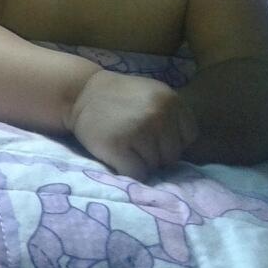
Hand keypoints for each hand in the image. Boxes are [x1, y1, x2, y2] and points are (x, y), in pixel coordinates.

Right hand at [67, 70, 198, 179]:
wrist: (79, 93)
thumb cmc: (117, 99)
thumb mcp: (151, 95)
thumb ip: (171, 116)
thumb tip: (183, 154)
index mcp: (171, 100)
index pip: (188, 138)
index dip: (170, 139)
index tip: (151, 131)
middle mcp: (159, 114)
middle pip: (172, 156)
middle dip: (155, 152)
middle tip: (133, 137)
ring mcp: (140, 130)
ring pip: (155, 167)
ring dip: (139, 161)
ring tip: (123, 141)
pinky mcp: (120, 146)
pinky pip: (137, 174)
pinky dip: (127, 170)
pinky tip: (116, 153)